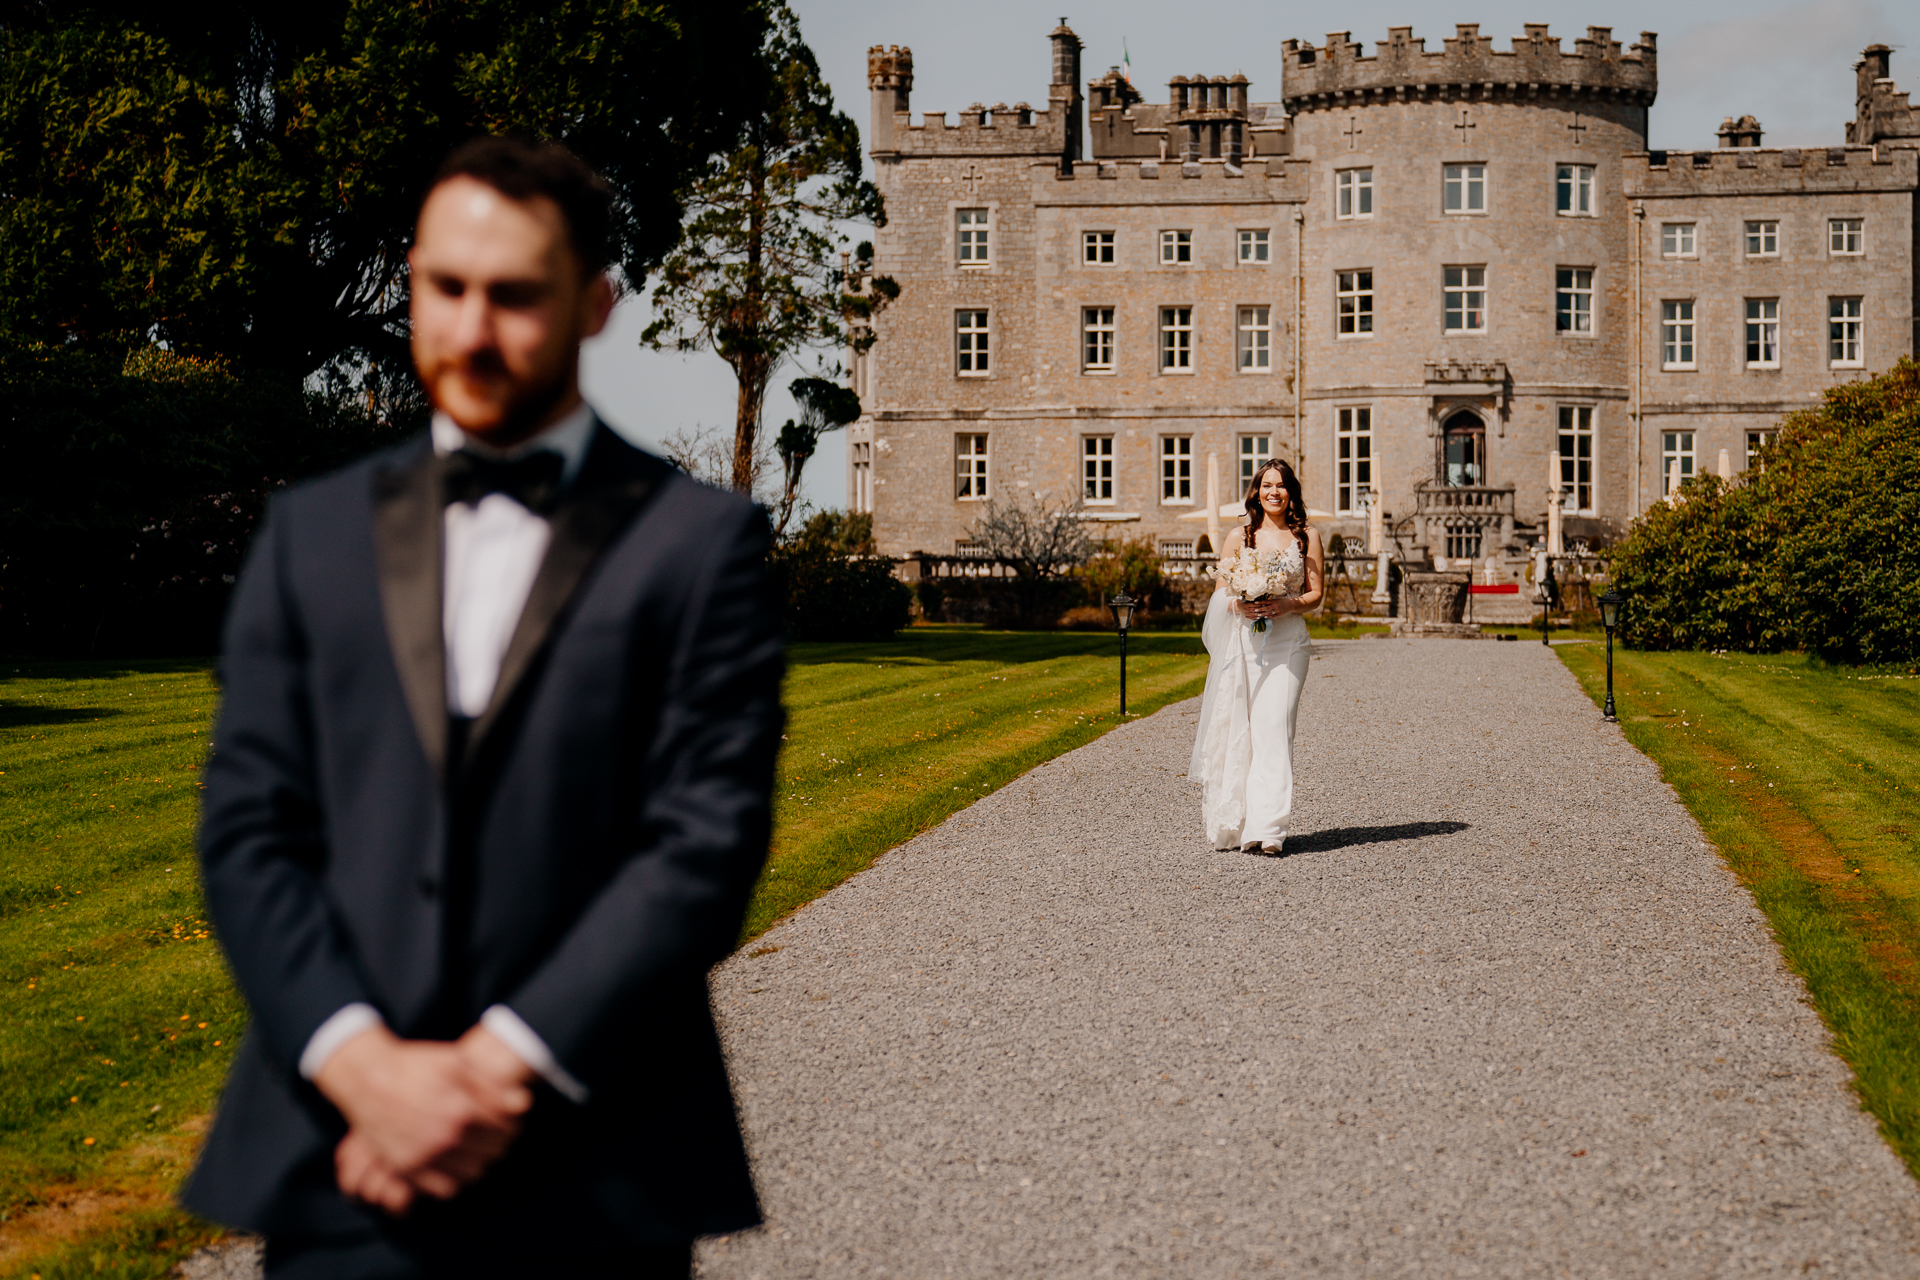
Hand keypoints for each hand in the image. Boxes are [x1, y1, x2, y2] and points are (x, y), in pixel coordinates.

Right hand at [314, 1025, 532, 1206]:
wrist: (368, 1080)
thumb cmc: (414, 1065)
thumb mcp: (456, 1063)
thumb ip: (492, 1086)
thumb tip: (523, 1104)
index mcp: (461, 1110)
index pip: (505, 1129)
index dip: (513, 1124)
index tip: (512, 1120)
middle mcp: (444, 1138)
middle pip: (492, 1152)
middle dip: (500, 1142)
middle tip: (498, 1133)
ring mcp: (424, 1157)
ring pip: (473, 1173)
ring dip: (483, 1161)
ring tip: (480, 1147)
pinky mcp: (407, 1169)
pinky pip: (445, 1188)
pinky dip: (458, 1178)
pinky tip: (458, 1161)